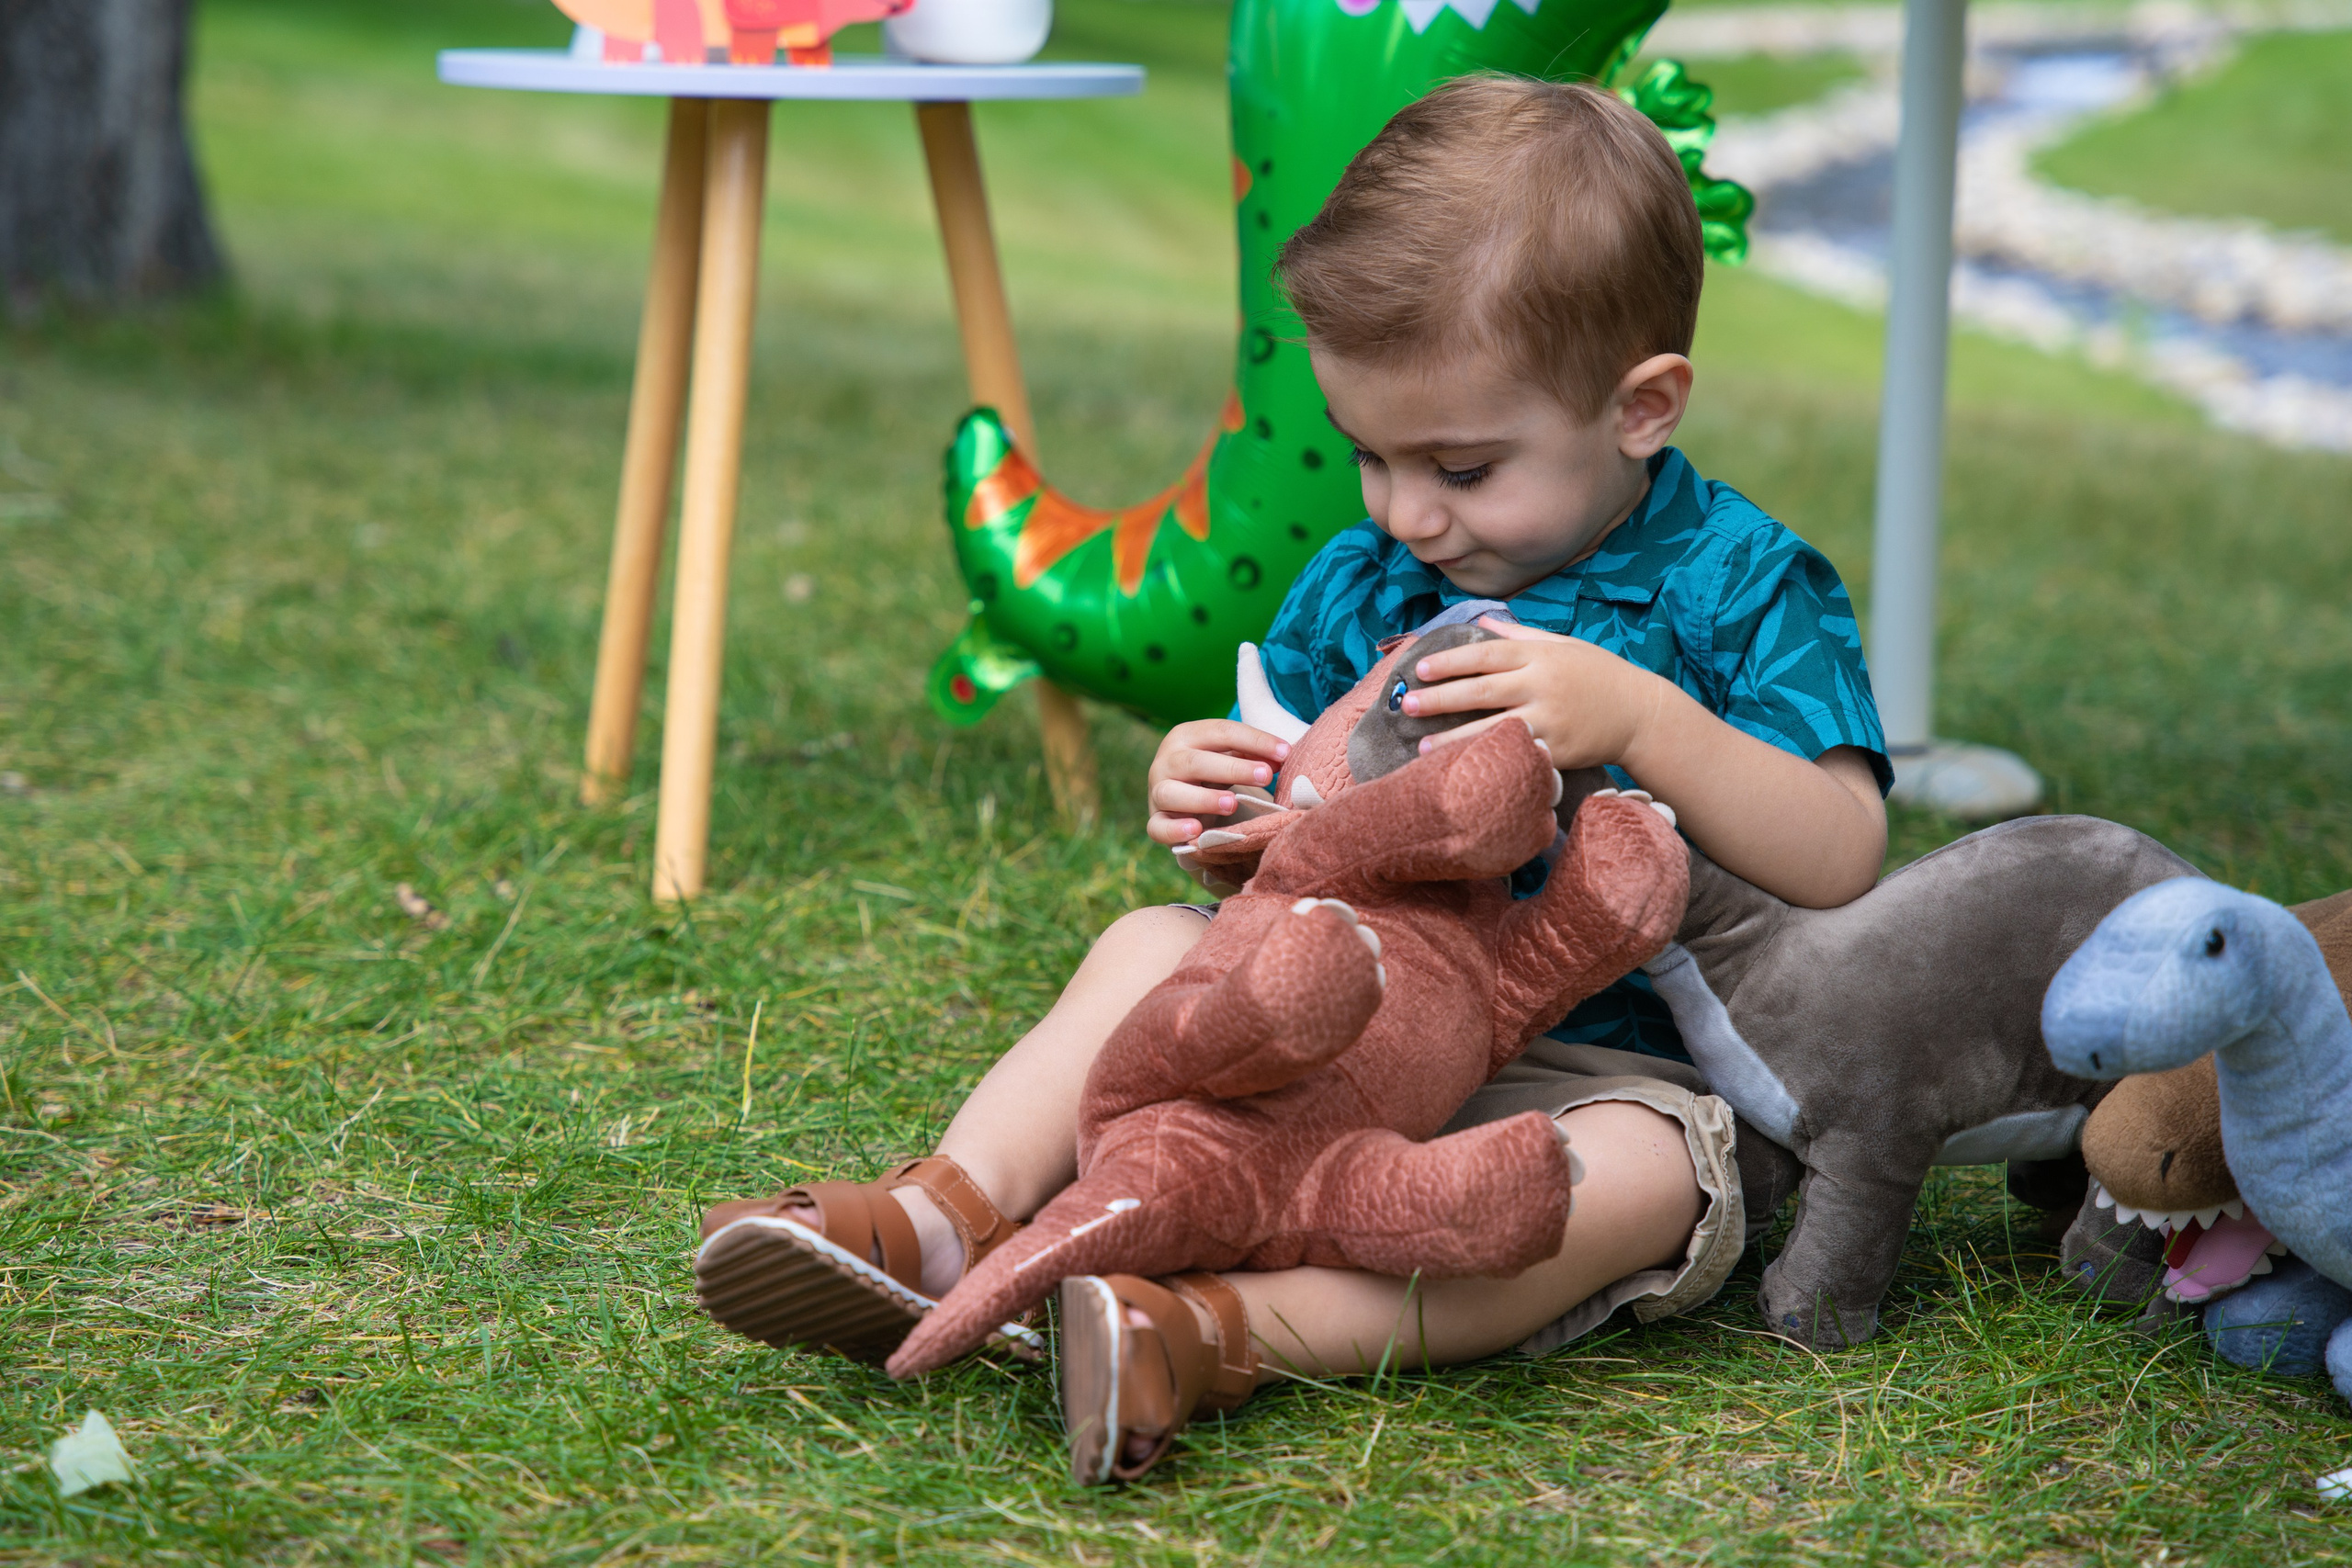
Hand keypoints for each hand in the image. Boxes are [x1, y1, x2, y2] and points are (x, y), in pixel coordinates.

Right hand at [1147, 719, 1290, 845]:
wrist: (1183, 800)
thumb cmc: (1212, 773)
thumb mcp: (1230, 758)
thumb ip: (1253, 754)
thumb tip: (1283, 756)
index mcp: (1187, 736)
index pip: (1221, 732)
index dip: (1255, 740)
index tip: (1286, 753)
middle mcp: (1167, 760)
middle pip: (1196, 761)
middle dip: (1232, 769)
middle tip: (1265, 776)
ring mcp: (1157, 791)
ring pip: (1172, 793)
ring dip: (1202, 799)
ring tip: (1231, 804)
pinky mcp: (1155, 820)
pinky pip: (1157, 827)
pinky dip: (1174, 830)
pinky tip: (1195, 831)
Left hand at [1401, 616, 1664, 769]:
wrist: (1640, 713)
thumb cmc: (1598, 675)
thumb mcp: (1564, 645)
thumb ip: (1521, 636)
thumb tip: (1483, 621)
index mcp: (1539, 656)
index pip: (1485, 655)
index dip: (1450, 662)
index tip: (1420, 669)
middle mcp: (1541, 684)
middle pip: (1482, 690)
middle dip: (1441, 698)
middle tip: (1408, 705)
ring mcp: (1549, 718)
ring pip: (1493, 728)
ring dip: (1454, 738)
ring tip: (1421, 747)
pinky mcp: (1557, 749)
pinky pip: (1515, 755)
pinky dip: (1489, 761)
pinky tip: (1465, 768)